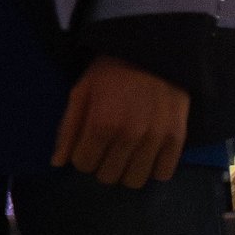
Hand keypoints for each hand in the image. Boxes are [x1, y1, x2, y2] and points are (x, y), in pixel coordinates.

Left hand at [52, 54, 188, 187]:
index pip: (84, 164)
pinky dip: (152, 169)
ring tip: (125, 154)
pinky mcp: (177, 139)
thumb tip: (57, 163)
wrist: (150, 54)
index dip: (81, 156)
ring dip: (125, 171)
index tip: (86, 146)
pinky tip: (146, 154)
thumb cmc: (109, 73)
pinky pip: (163, 174)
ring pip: (135, 180)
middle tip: (105, 149)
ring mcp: (155, 139)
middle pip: (108, 176)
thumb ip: (68, 129)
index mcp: (101, 123)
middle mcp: (129, 136)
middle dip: (101, 165)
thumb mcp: (81, 93)